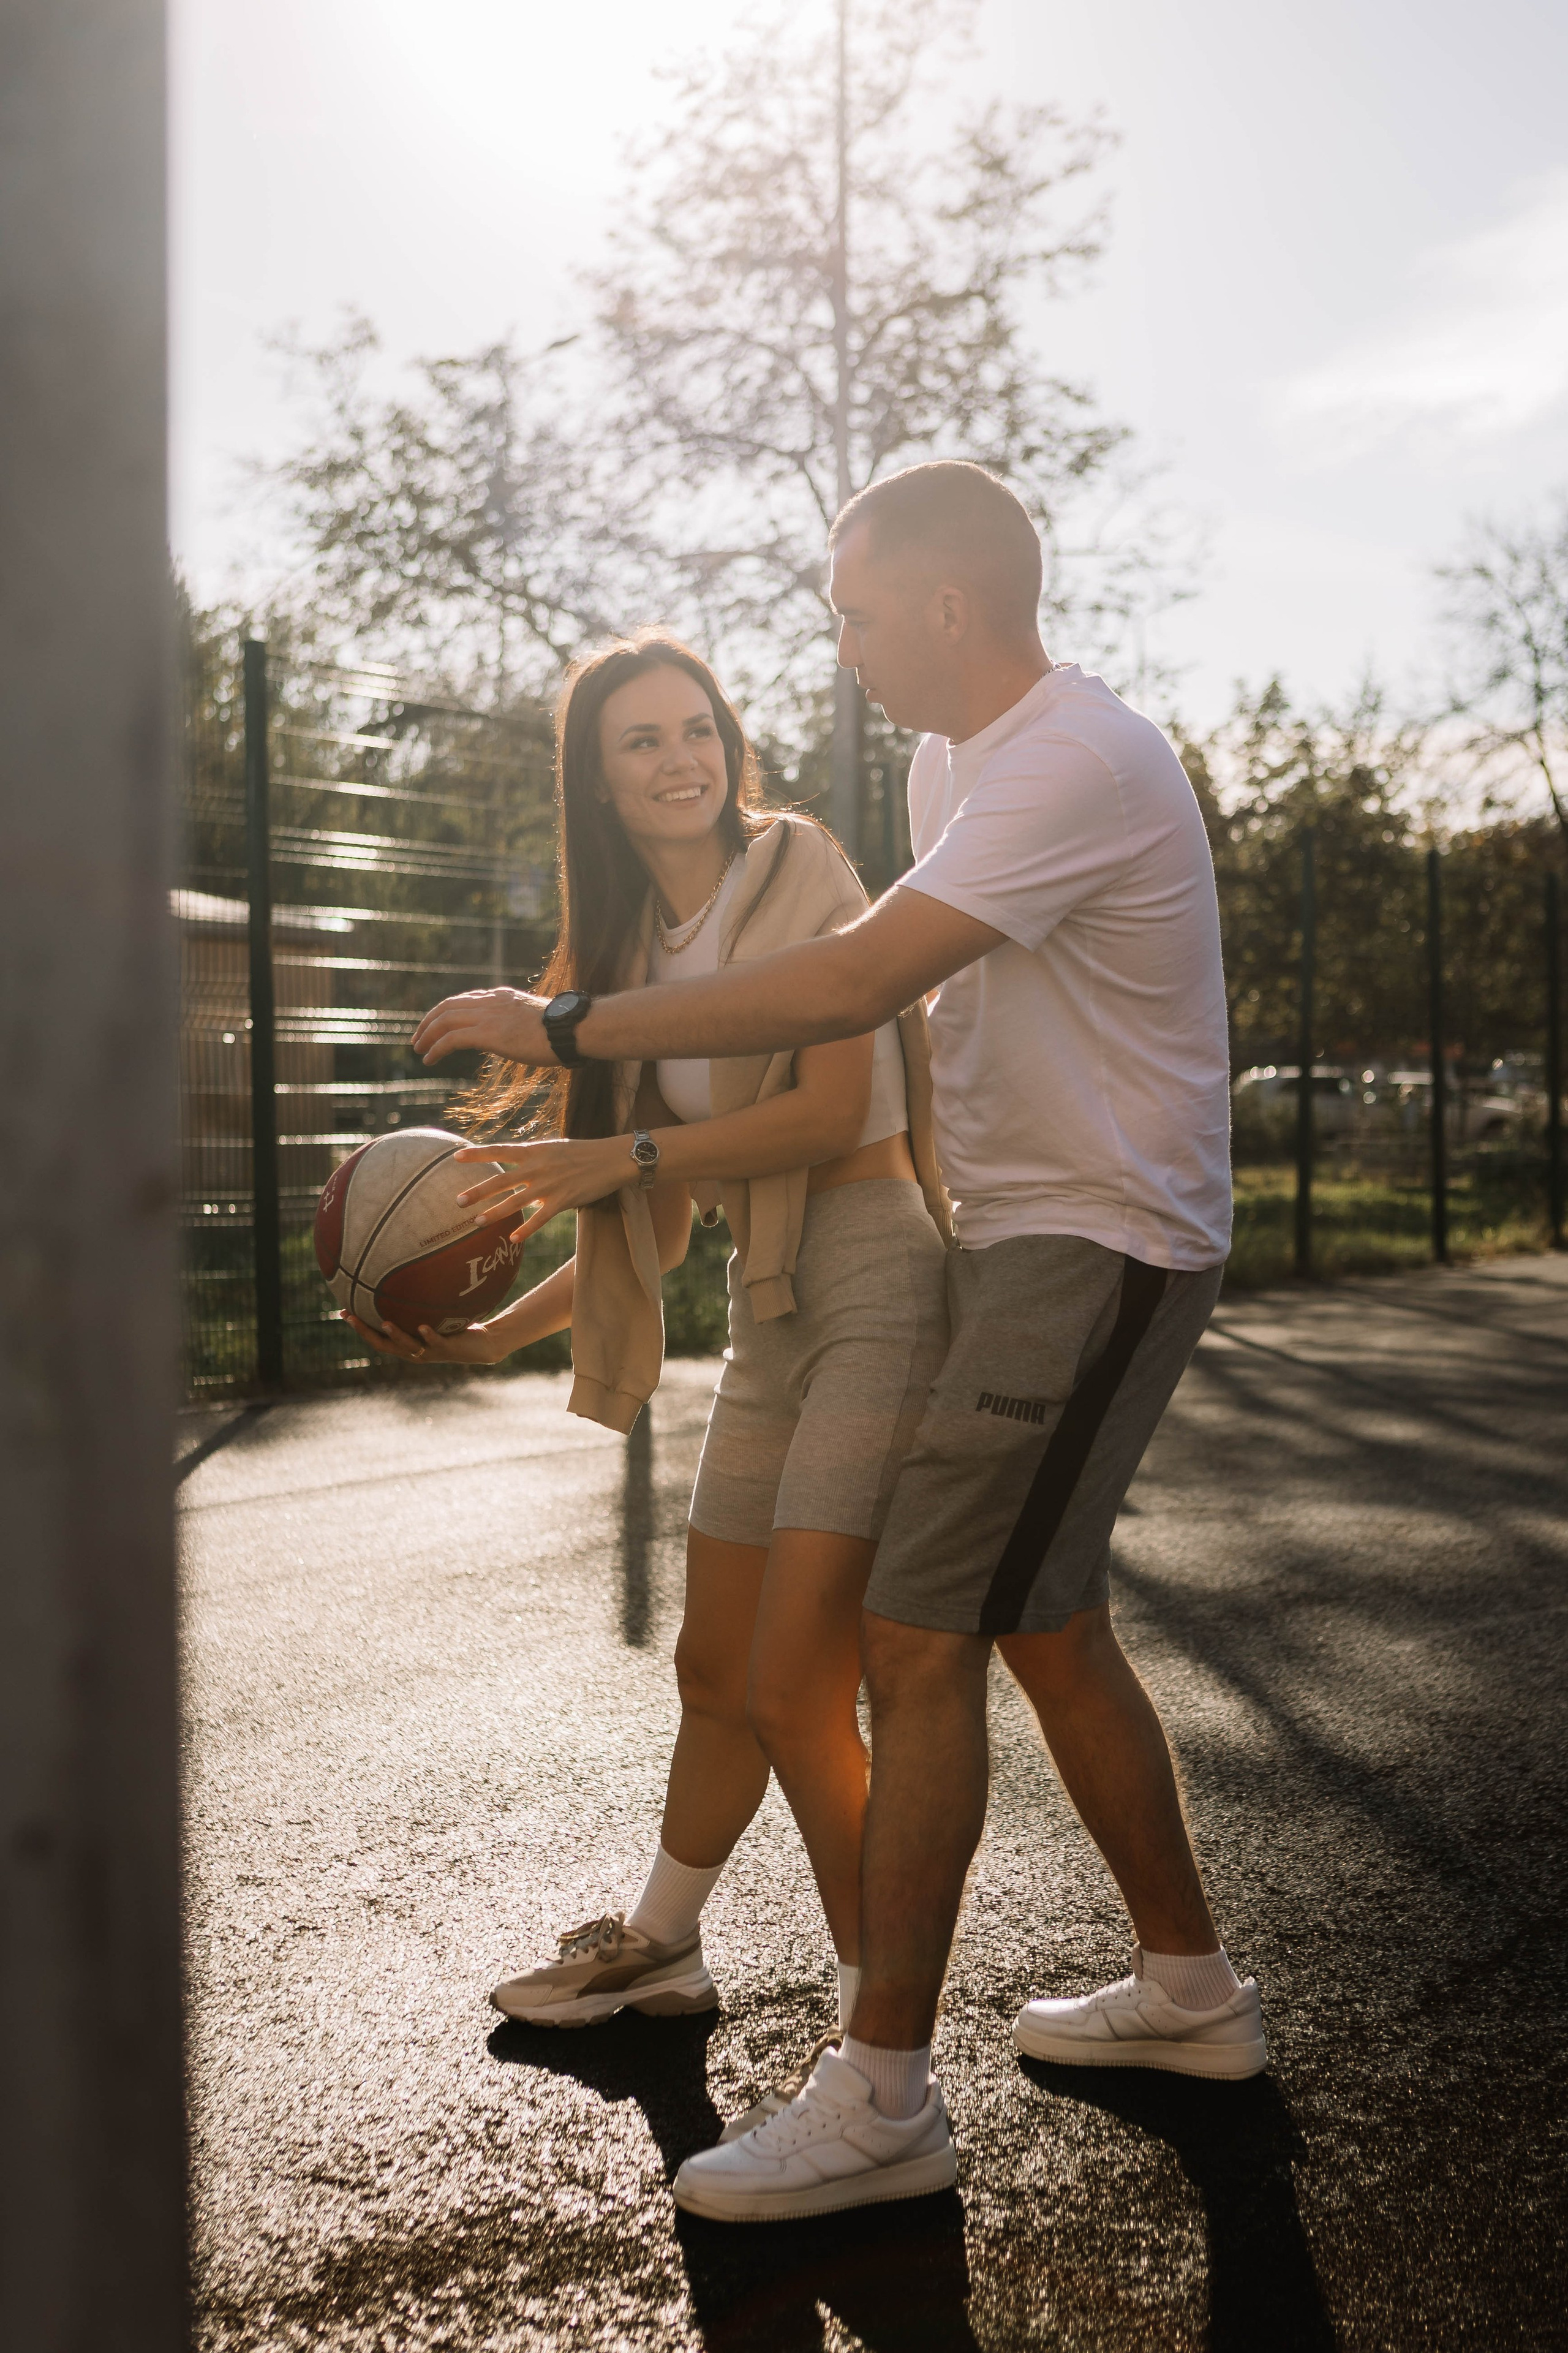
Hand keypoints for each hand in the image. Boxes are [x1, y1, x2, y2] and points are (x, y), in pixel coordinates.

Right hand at [339, 1310, 509, 1365]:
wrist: (483, 1345)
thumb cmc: (455, 1328)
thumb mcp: (433, 1313)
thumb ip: (419, 1302)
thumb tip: (408, 1275)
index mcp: (407, 1344)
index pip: (376, 1337)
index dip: (358, 1327)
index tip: (342, 1311)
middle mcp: (414, 1351)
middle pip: (383, 1345)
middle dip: (365, 1332)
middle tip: (351, 1317)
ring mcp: (430, 1351)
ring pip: (407, 1346)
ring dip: (395, 1335)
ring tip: (383, 1323)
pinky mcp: (448, 1349)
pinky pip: (436, 1342)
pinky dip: (428, 1335)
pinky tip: (422, 1326)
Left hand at [411, 987, 553, 1067]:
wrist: (572, 1030)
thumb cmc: (562, 1031)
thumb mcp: (534, 1021)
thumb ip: (517, 1024)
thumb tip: (515, 1037)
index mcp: (502, 996)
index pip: (465, 999)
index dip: (446, 1012)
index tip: (437, 1025)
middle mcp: (491, 1001)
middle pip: (448, 1006)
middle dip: (429, 1022)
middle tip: (418, 1038)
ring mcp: (489, 1016)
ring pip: (445, 1020)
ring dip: (427, 1035)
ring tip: (418, 1050)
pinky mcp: (488, 1033)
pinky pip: (452, 1039)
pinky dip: (436, 1048)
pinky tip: (429, 1060)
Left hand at [454, 1135, 631, 1241]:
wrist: (613, 1158)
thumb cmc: (583, 1153)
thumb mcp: (554, 1149)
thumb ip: (534, 1161)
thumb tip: (518, 1174)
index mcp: (535, 1151)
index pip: (500, 1150)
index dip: (477, 1154)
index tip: (455, 1157)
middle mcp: (538, 1167)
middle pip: (501, 1180)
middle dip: (478, 1191)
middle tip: (457, 1201)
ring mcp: (550, 1184)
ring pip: (516, 1201)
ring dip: (495, 1212)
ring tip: (478, 1222)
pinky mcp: (564, 1200)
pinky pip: (540, 1218)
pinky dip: (526, 1229)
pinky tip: (512, 1239)